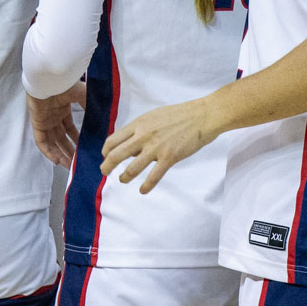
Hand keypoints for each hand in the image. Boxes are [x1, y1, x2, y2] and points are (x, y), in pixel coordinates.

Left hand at [27, 83, 84, 168]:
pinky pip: (41, 142)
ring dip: (60, 154)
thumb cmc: (65, 82)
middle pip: (61, 138)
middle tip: (77, 163)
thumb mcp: (83, 94)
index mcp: (63, 108)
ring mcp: (45, 120)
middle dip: (69, 151)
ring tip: (69, 166)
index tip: (84, 149)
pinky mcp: (37, 123)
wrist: (49, 77)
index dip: (76, 140)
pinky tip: (57, 160)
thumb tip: (104, 117)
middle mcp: (53, 116)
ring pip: (52, 143)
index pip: (70, 128)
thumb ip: (92, 105)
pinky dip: (48, 152)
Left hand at [100, 98, 218, 193]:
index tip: (106, 156)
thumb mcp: (154, 116)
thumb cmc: (179, 115)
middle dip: (107, 166)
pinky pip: (153, 177)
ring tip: (122, 180)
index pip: (113, 140)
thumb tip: (130, 146)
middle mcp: (143, 136)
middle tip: (104, 172)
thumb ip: (140, 129)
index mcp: (139, 124)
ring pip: (132, 168)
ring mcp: (156, 147)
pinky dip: (145, 186)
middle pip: (116, 155)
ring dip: (124, 177)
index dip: (106, 151)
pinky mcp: (169, 157)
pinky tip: (142, 190)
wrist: (202, 116)